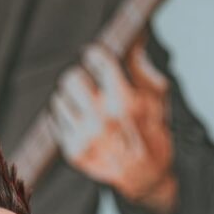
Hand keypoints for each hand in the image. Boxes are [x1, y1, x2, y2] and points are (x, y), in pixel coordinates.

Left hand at [53, 43, 174, 206]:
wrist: (145, 177)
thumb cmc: (153, 131)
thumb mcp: (157, 97)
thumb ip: (141, 66)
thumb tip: (132, 37)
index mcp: (127, 103)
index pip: (98, 61)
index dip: (94, 54)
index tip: (93, 55)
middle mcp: (103, 121)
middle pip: (71, 78)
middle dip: (79, 74)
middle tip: (86, 79)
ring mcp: (86, 138)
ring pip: (59, 98)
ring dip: (70, 96)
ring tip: (85, 103)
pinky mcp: (73, 152)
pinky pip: (56, 120)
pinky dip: (67, 116)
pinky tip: (82, 120)